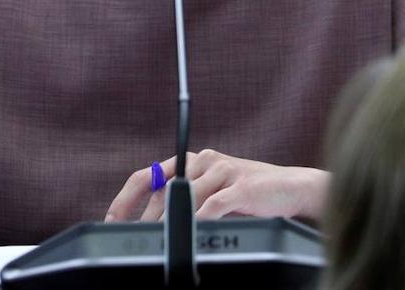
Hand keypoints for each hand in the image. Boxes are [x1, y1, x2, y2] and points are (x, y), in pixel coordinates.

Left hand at [104, 149, 328, 222]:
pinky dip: (198, 221)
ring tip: (161, 243)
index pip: (147, 176)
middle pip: (161, 190)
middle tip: (134, 240)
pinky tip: (190, 234)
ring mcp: (223, 171)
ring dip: (169, 224)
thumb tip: (151, 224)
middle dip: (144, 220)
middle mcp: (203, 161)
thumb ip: (185, 201)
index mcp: (191, 161)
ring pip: (184, 199)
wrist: (292, 188)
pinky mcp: (241, 186)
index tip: (112, 221)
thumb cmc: (250, 195)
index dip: (125, 199)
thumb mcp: (212, 193)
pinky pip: (212, 206)